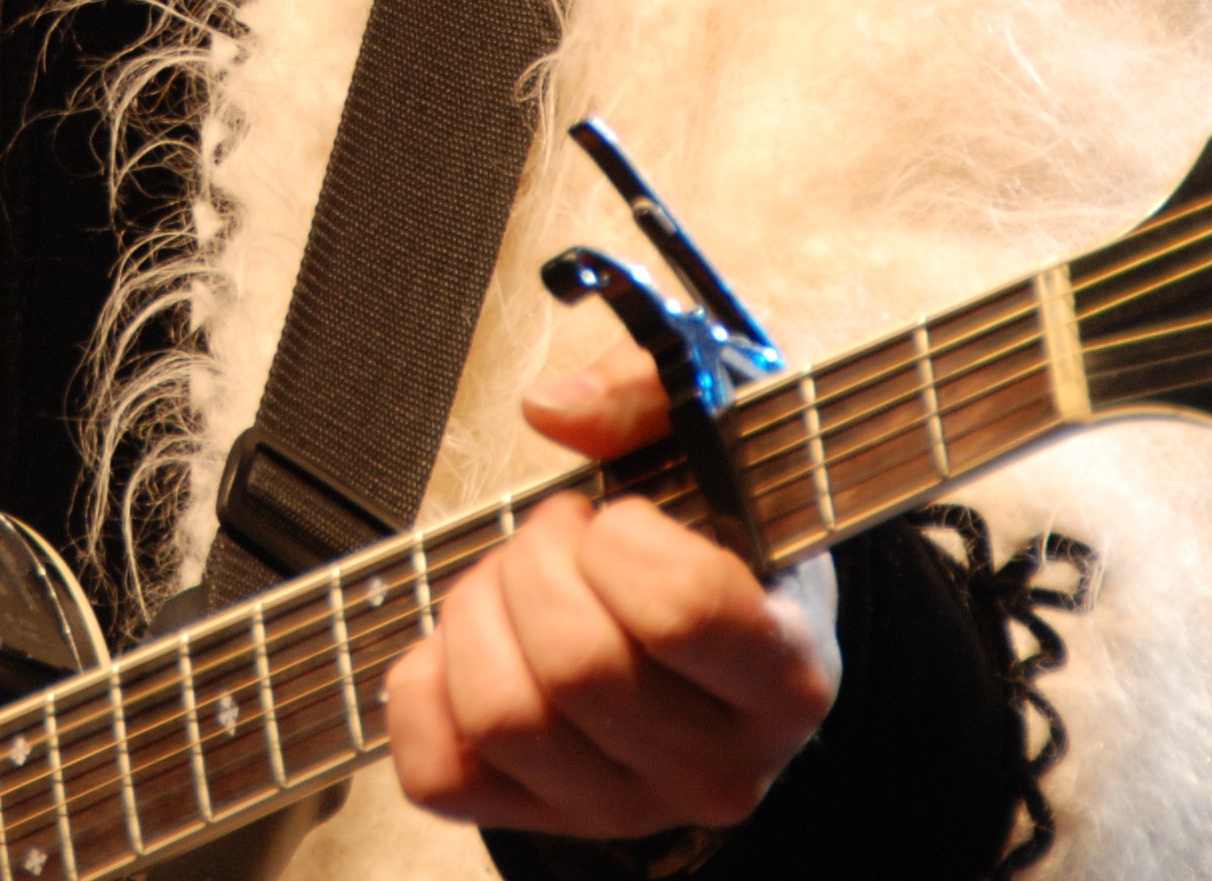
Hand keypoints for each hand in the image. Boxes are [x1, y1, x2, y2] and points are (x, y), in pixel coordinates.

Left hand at [383, 344, 839, 838]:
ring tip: (514, 582)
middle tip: (556, 534)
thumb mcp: (719, 441)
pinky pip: (439, 772)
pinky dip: (426, 688)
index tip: (620, 517)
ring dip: (479, 614)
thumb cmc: (721, 540)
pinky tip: (471, 642)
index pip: (681, 612)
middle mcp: (716, 765)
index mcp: (785, 676)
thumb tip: (554, 408)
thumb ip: (647, 392)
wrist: (715, 632)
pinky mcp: (538, 818)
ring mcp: (625, 806)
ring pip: (502, 716)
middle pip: (576, 665)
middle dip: (536, 561)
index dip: (621, 538)